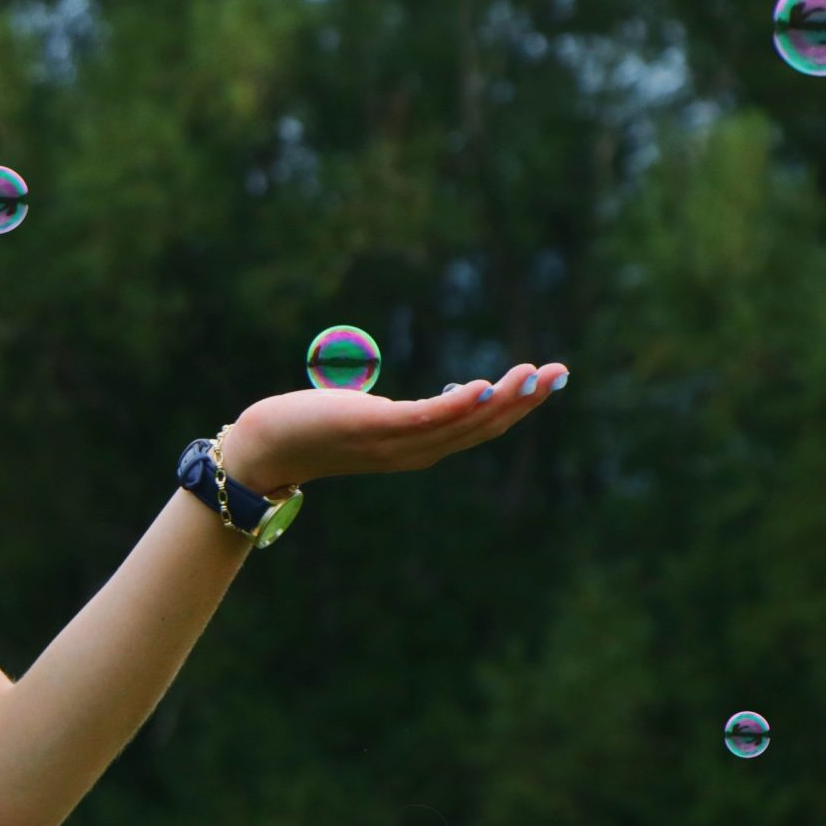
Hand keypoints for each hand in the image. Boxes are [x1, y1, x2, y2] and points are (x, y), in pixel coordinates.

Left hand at [220, 363, 569, 495]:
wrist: (264, 448)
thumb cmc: (308, 428)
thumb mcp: (364, 415)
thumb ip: (396, 409)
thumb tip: (412, 391)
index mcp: (417, 447)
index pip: (478, 428)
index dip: (516, 406)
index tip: (547, 379)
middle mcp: (414, 452)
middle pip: (483, 428)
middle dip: (525, 401)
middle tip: (561, 373)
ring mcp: (397, 444)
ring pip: (464, 424)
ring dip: (505, 400)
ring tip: (535, 374)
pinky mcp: (376, 431)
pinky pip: (429, 419)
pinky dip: (460, 405)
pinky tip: (486, 386)